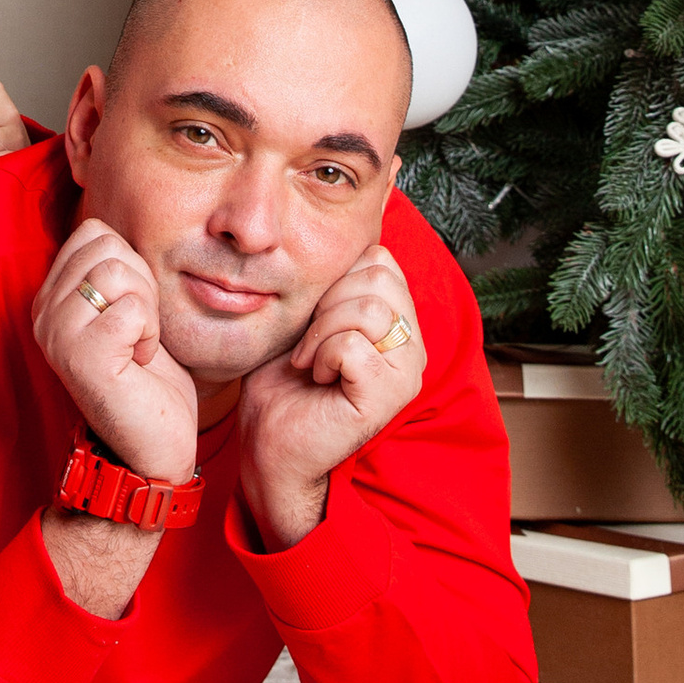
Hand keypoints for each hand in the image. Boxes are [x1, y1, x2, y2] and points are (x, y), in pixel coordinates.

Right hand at [31, 215, 196, 486]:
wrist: (154, 444)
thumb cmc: (148, 378)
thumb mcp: (126, 308)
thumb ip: (113, 271)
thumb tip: (112, 230)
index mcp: (51, 297)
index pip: (93, 232)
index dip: (130, 263)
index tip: (132, 311)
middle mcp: (43, 312)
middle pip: (107, 245)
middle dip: (142, 283)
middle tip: (138, 331)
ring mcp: (57, 333)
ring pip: (118, 271)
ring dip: (147, 309)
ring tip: (138, 346)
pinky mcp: (80, 354)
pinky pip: (131, 308)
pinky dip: (150, 332)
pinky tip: (139, 362)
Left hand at [238, 246, 424, 550]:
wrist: (270, 444)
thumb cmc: (284, 384)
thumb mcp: (308, 319)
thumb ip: (332, 284)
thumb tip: (341, 238)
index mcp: (398, 322)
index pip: (380, 259)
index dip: (334, 278)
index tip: (313, 318)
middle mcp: (413, 345)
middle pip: (378, 277)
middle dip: (327, 302)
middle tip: (309, 342)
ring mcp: (405, 372)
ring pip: (369, 308)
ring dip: (320, 332)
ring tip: (309, 362)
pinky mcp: (387, 396)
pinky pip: (353, 345)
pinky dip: (320, 355)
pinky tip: (314, 378)